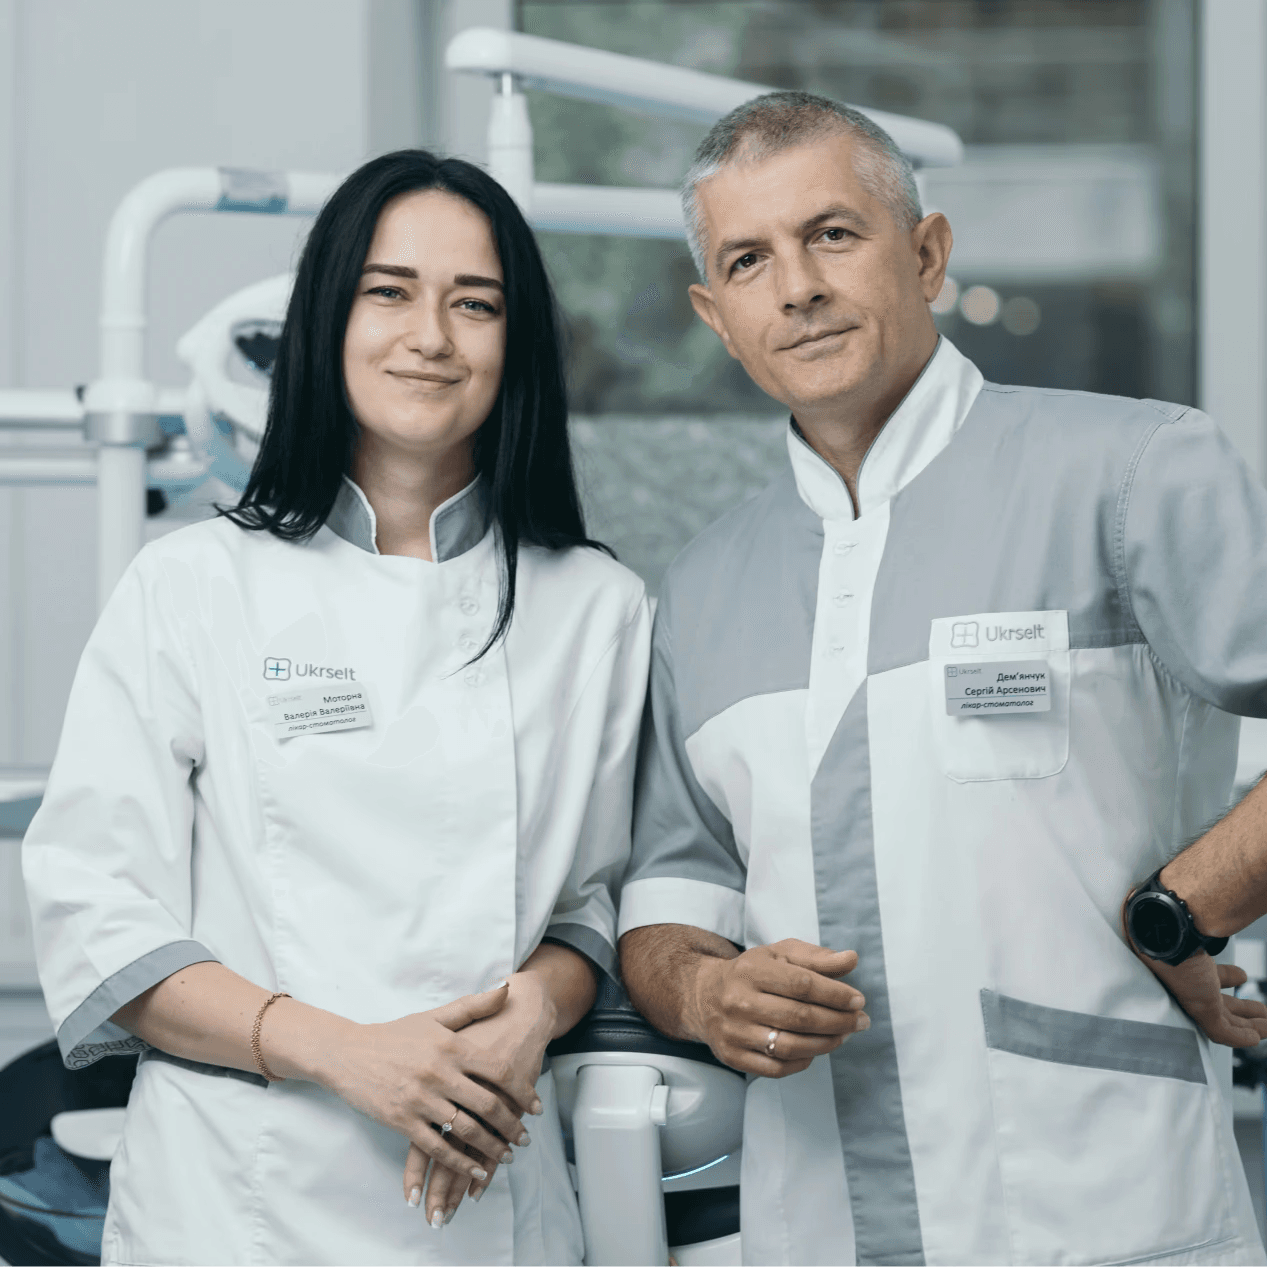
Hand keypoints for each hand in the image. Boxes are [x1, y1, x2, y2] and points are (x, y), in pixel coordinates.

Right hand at [402, 972, 555, 1224]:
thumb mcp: (434, 1016)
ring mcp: (420, 1099)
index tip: (536, 1107)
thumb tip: (507, 987)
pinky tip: (475, 1172)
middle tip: (525, 1139)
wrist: (348, 1053)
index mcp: (451, 1046)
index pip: (498, 1071)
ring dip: (491, 1148)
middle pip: (488, 1104)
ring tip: (506, 1157)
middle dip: (511, 1126)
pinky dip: (459, 1163)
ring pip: (466, 1129)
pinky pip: (437, 1147)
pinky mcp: (402, 1121)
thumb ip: (473, 1006)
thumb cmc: (396, 1034)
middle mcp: (440, 1073)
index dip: (522, 1091)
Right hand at [691, 938, 867, 1076]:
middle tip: (862, 1021)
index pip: (802, 984)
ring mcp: (734, 1032)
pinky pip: (777, 1068)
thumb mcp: (780, 954)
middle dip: (839, 1021)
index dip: (836, 994)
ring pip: (790, 1046)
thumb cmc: (753, 972)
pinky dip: (804, 1061)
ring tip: (845, 1035)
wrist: (704, 996)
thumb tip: (851, 959)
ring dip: (827, 1043)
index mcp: (751, 970)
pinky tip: (817, 1050)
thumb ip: (816, 957)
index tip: (859, 1000)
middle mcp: (739, 1002)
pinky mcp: (733, 1057)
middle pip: (800, 1017)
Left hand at [1120, 891, 1266, 1046]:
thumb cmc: (1173, 917)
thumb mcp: (1196, 916)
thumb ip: (1205, 910)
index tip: (1241, 975)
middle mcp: (1186, 979)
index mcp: (1182, 959)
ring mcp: (1192, 996)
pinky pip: (1223, 1032)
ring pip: (1224, 1020)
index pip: (1207, 974)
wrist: (1166, 927)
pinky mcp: (1199, 1009)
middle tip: (1262, 1010)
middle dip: (1241, 1007)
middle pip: (1218, 1000)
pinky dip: (1241, 1037)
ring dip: (1248, 1025)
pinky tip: (1257, 1038)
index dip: (1226, 978)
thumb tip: (1203, 886)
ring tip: (1266, 1025)